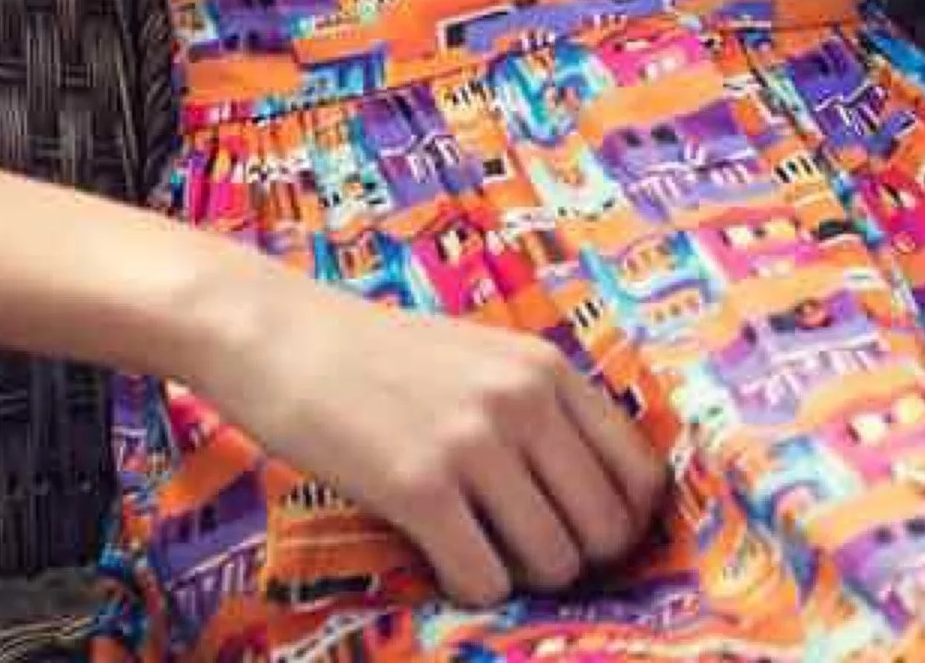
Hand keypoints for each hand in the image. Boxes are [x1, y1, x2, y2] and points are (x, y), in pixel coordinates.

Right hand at [192, 246, 670, 608]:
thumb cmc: (380, 357)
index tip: (585, 538)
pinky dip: (469, 587)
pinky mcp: (419, 486)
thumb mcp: (480, 360)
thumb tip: (597, 501)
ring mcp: (473, 442)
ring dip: (520, 577)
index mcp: (546, 367)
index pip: (640, 473)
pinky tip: (439, 555)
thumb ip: (538, 411)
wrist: (285, 336)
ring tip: (477, 549)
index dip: (624, 525)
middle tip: (523, 554)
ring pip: (553, 562)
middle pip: (605, 529)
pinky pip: (484, 580)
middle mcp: (524, 398)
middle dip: (572, 560)